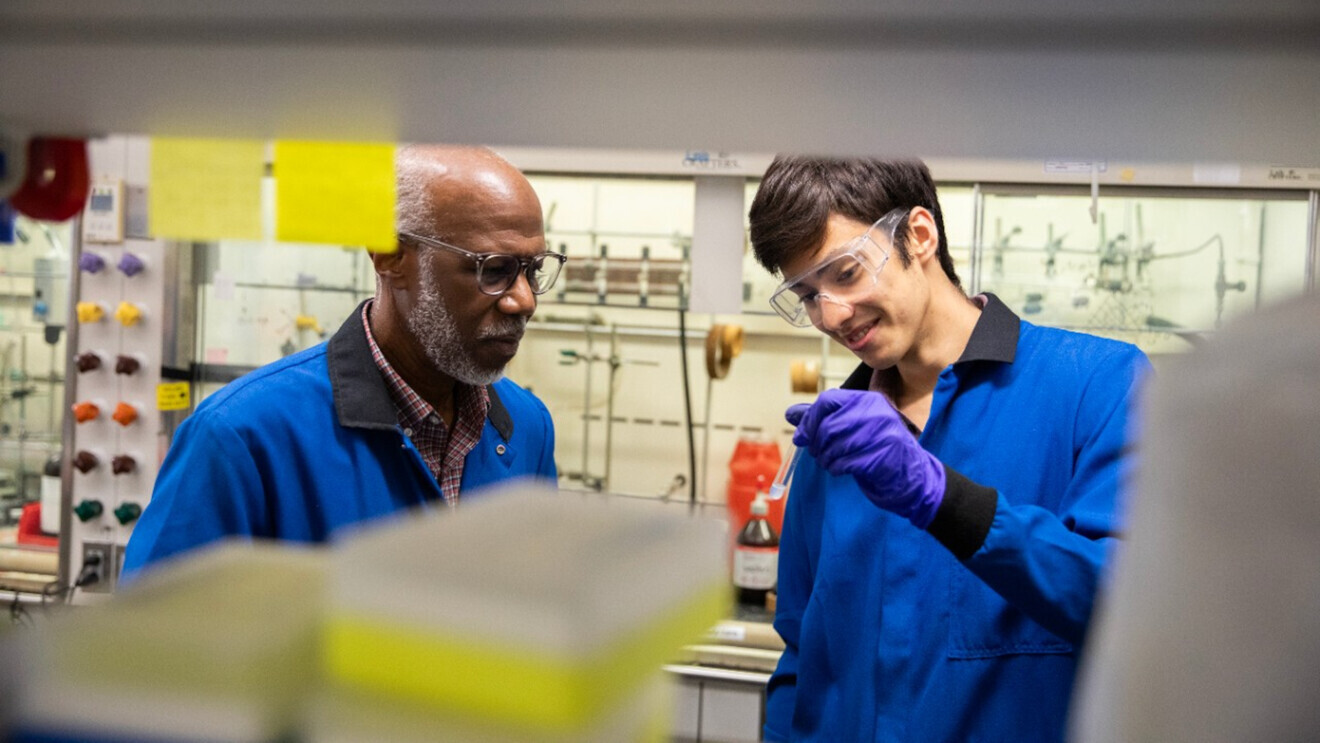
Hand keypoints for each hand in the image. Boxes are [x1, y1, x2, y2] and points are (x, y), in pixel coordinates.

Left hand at [786, 389, 945, 528]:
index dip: (809, 420)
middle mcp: (876, 413)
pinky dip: (836, 468)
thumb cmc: (876, 450)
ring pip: (834, 444)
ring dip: (825, 458)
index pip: (828, 400)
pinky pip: (845, 462)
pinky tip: (840, 470)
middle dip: (815, 443)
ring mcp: (882, 434)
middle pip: (828, 424)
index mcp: (867, 400)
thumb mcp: (852, 428)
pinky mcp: (882, 457)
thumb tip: (790, 413)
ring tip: (830, 462)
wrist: (911, 477)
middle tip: (817, 453)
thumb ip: (822, 419)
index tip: (802, 436)